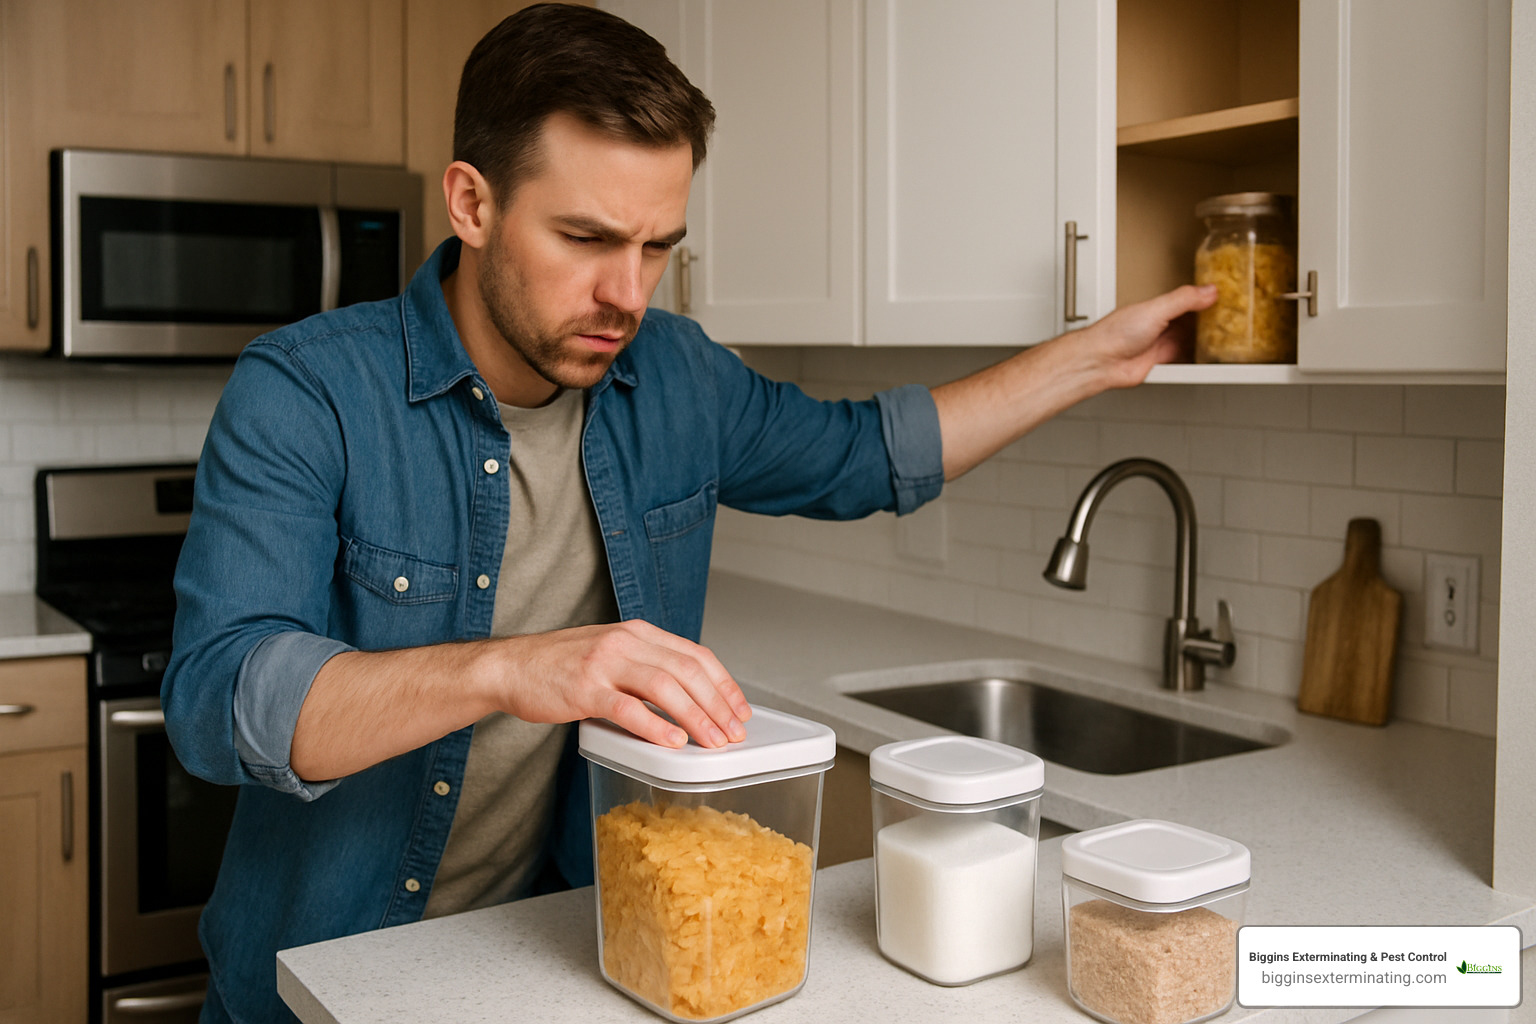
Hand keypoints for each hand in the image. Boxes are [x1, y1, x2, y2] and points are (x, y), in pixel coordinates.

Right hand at [490, 620, 751, 747]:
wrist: (509, 667)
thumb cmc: (559, 666)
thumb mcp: (611, 653)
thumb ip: (645, 666)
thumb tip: (689, 696)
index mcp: (638, 632)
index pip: (696, 654)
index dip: (724, 683)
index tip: (740, 709)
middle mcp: (626, 642)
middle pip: (688, 670)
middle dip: (718, 704)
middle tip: (733, 732)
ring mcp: (605, 663)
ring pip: (665, 686)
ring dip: (696, 717)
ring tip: (711, 741)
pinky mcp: (585, 689)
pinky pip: (628, 708)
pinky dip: (656, 726)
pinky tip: (672, 741)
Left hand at [1080, 283, 1217, 387]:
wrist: (1101, 362)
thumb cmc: (1114, 334)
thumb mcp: (1155, 309)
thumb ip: (1183, 300)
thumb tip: (1208, 290)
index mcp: (1157, 306)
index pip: (1187, 298)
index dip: (1204, 297)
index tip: (1225, 294)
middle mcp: (1159, 323)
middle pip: (1191, 319)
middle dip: (1208, 317)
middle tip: (1233, 315)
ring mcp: (1160, 342)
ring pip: (1190, 337)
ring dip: (1205, 337)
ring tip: (1227, 332)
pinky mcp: (1161, 361)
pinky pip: (1185, 356)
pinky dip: (1197, 355)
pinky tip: (1208, 353)